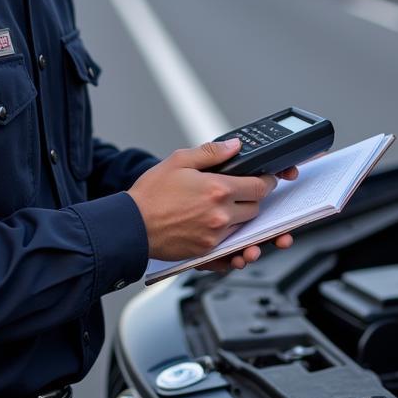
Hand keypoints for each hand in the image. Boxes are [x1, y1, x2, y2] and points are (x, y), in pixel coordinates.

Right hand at [128, 139, 278, 261]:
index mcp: (218, 189)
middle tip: (241, 192)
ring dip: (241, 218)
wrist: (131, 224)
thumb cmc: (151, 194)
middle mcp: (221, 215)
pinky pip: (231, 247)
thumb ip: (211, 152)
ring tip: (225, 210)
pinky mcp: (207, 251)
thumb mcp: (179, 160)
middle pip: (256, 208)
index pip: (259, 187)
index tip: (263, 179)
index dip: (265, 181)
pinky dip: (231, 240)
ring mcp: (215, 236)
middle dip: (252, 199)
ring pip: (245, 228)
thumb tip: (234, 146)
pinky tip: (221, 231)